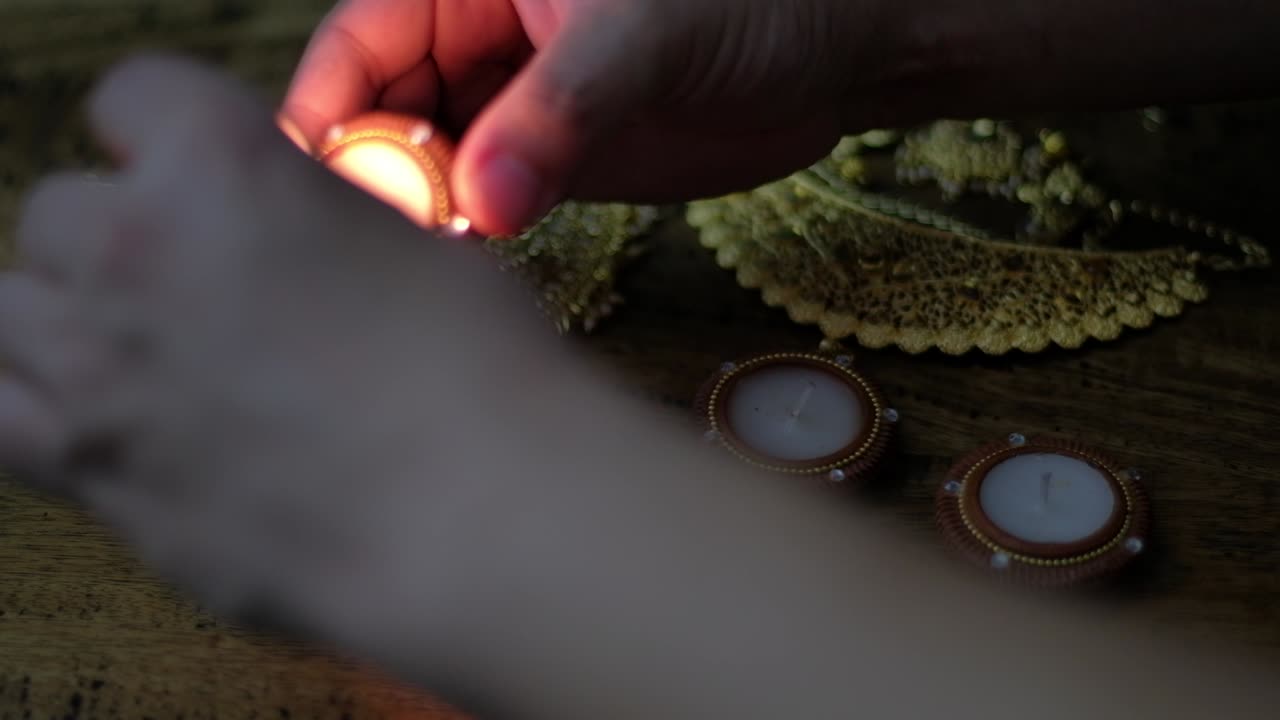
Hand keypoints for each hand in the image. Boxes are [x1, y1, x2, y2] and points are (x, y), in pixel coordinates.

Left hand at [0, 54, 573, 644]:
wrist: (475, 512)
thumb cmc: (478, 380)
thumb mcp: (416, 252)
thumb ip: (321, 232)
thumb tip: (301, 254)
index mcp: (223, 163)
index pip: (134, 97)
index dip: (167, 136)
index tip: (190, 170)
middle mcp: (134, 246)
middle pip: (59, 210)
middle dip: (117, 238)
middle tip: (185, 282)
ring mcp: (95, 363)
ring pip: (5, 309)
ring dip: (63, 317)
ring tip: (131, 351)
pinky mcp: (91, 471)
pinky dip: (28, 407)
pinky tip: (88, 417)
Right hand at [283, 0, 883, 233]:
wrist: (837, 53)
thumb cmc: (752, 2)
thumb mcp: (647, 34)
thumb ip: (561, 111)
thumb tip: (483, 200)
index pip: (360, 40)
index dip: (326, 109)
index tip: (312, 186)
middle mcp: (477, 36)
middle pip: (380, 109)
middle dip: (368, 174)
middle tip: (366, 250)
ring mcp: (512, 103)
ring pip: (427, 162)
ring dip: (416, 215)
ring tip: (409, 269)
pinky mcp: (551, 161)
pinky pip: (485, 200)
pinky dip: (469, 234)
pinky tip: (462, 268)